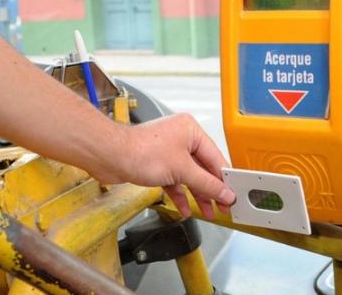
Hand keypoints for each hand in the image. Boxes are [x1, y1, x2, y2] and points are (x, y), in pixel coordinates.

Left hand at [95, 113, 235, 218]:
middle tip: (223, 207)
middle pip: (203, 168)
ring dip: (197, 194)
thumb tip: (225, 193)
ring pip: (189, 175)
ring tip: (208, 212)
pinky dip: (180, 193)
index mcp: (191, 131)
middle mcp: (181, 138)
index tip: (232, 195)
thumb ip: (206, 184)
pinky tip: (185, 208)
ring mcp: (168, 150)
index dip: (224, 179)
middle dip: (211, 190)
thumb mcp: (182, 170)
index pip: (215, 158)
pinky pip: (174, 179)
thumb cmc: (141, 152)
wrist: (109, 156)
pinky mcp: (157, 162)